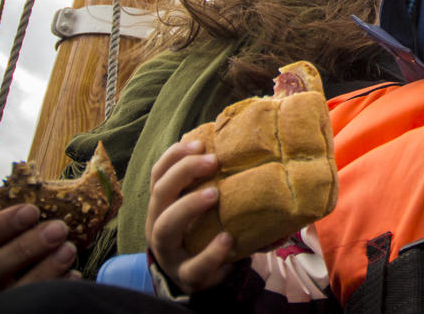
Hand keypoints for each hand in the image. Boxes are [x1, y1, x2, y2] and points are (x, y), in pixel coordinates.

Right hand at [146, 139, 235, 293]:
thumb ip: (223, 186)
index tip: (200, 143)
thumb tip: (265, 166)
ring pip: (165, 227)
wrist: (199, 278)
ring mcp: (169, 253)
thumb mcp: (206, 208)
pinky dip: (211, 252)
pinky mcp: (186, 276)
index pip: (158, 174)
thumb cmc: (204, 232)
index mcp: (162, 205)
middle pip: (159, 193)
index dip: (174, 155)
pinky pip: (194, 266)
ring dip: (188, 205)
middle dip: (183, 171)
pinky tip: (228, 238)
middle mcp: (157, 225)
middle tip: (213, 161)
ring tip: (215, 194)